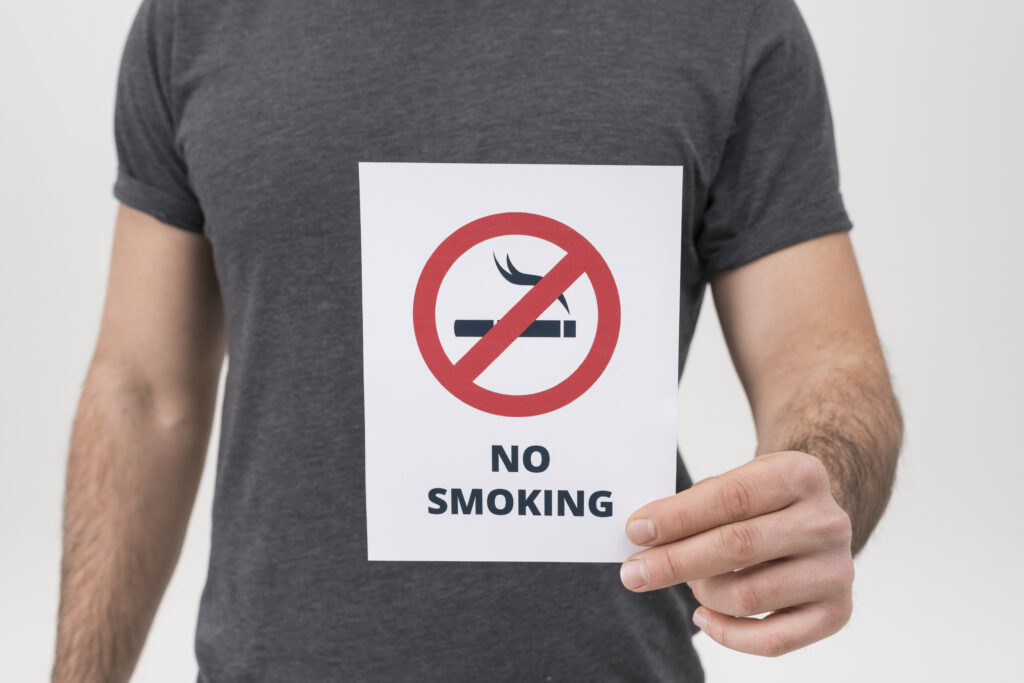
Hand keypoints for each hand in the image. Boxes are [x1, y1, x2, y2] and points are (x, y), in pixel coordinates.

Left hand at [620, 451, 854, 656]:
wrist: (814, 517)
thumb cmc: (762, 501)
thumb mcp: (737, 480)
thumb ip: (695, 503)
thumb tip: (644, 534)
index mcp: (800, 474)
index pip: (731, 497)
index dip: (678, 517)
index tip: (636, 531)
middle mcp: (827, 522)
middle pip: (738, 547)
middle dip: (675, 561)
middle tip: (633, 571)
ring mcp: (836, 570)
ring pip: (748, 597)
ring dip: (702, 592)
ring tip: (688, 581)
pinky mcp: (837, 612)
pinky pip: (773, 640)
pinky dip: (728, 634)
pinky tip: (703, 616)